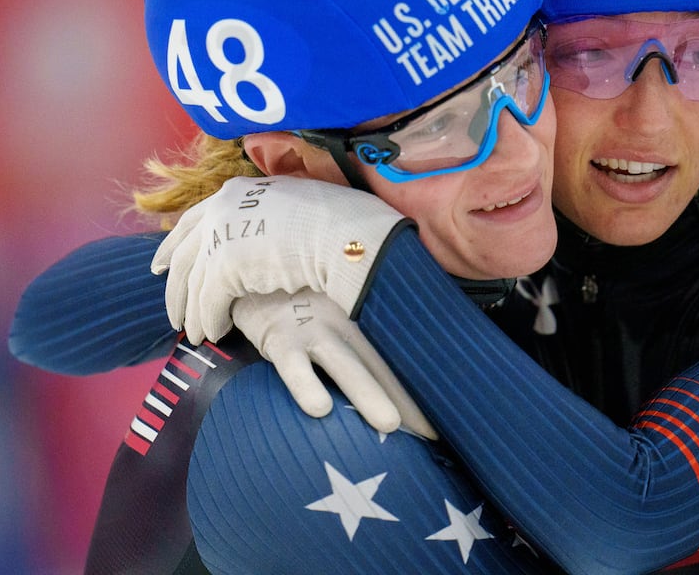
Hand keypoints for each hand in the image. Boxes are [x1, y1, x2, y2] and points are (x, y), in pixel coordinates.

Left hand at [150, 175, 407, 343]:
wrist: (344, 233)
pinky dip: (209, 321)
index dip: (172, 246)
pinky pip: (209, 302)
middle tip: (172, 313)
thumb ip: (265, 219)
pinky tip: (215, 334)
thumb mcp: (291, 208)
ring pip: (193, 283)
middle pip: (184, 255)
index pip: (191, 221)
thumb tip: (262, 237)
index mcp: (235, 192)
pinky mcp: (226, 266)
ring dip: (193, 313)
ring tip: (195, 336)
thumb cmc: (333, 222)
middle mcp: (220, 209)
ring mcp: (221, 235)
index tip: (160, 267)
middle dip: (175, 288)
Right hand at [234, 288, 436, 438]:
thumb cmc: (301, 294)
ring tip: (389, 424)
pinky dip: (306, 384)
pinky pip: (293, 364)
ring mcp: (313, 327)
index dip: (423, 381)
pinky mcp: (279, 335)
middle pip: (382, 362)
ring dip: (368, 393)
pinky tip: (320, 409)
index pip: (398, 351)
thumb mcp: (335, 302)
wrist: (250, 266)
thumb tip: (398, 365)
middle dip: (407, 396)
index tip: (449, 414)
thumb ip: (361, 327)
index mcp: (362, 315)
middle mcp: (345, 320)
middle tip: (432, 431)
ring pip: (345, 364)